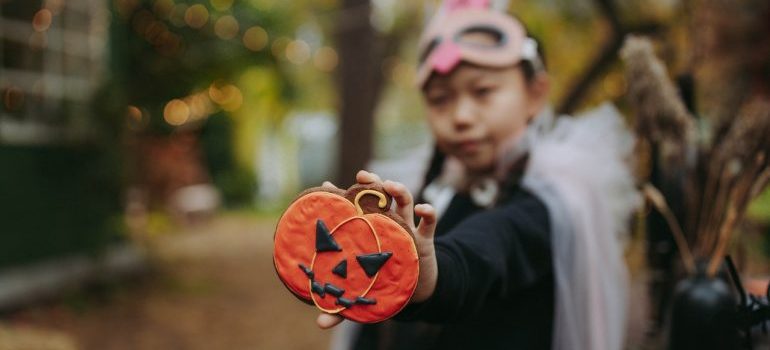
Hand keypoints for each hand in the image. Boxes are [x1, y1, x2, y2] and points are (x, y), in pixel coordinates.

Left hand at [316, 170, 438, 328]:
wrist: (417, 291)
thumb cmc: (385, 285)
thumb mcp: (364, 293)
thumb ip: (343, 307)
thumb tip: (320, 323)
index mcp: (369, 231)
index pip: (352, 208)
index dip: (340, 196)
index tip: (325, 186)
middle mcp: (387, 224)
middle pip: (379, 195)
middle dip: (371, 182)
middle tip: (361, 176)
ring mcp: (407, 227)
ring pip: (403, 200)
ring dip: (398, 189)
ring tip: (389, 184)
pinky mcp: (425, 238)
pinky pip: (430, 220)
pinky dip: (428, 210)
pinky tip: (423, 209)